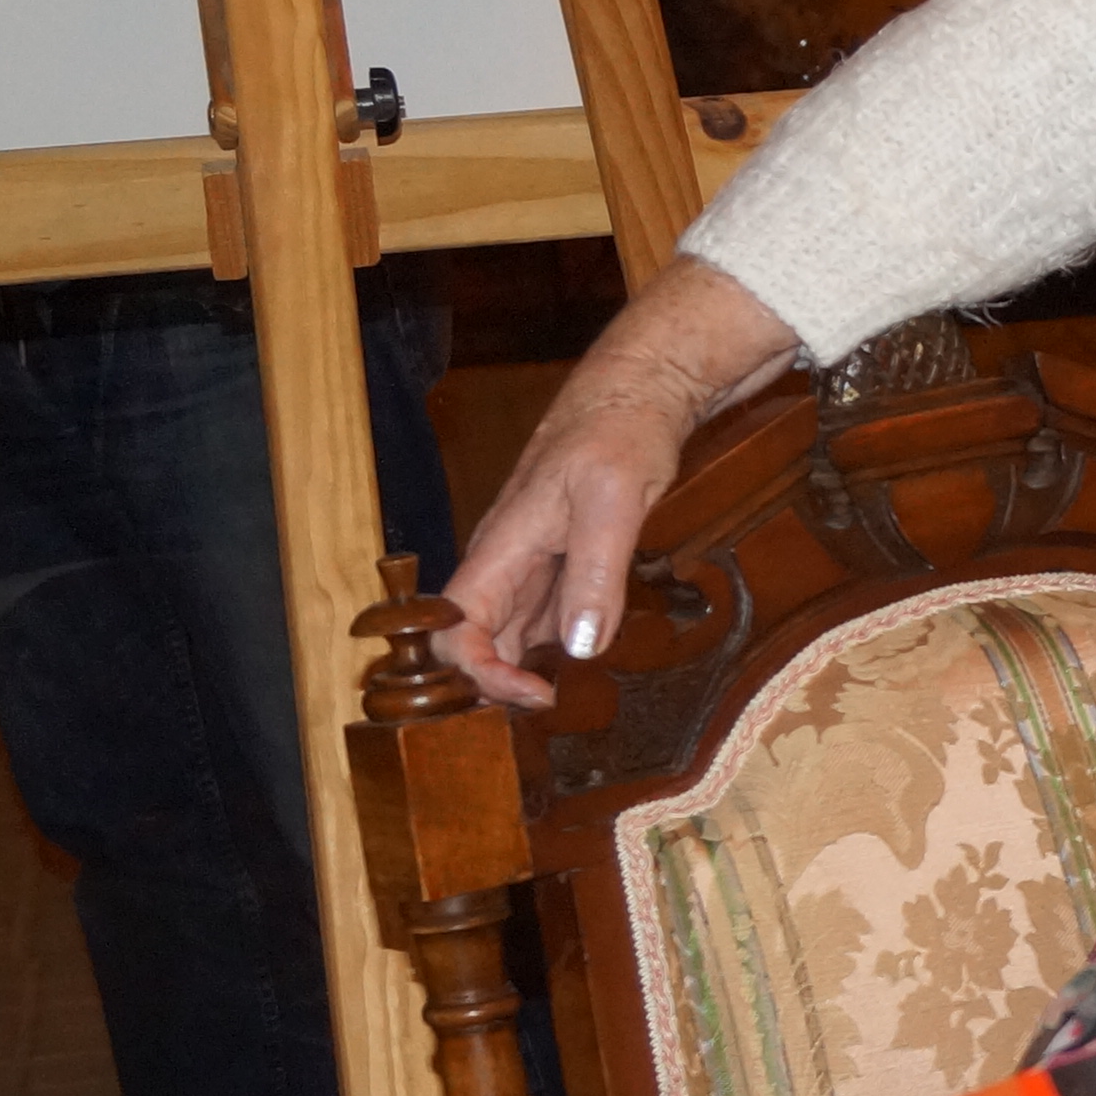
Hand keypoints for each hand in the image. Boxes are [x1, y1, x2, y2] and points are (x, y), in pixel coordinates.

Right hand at [438, 258, 801, 707]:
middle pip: (471, 639)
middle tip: (548, 704)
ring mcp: (531, 563)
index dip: (480, 671)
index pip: (455, 627)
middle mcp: (505, 561)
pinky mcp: (560, 562)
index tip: (536, 691)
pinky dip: (554, 646)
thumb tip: (579, 646)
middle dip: (495, 682)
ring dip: (521, 669)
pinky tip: (583, 659)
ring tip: (561, 696)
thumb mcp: (614, 500)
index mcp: (501, 546)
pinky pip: (541, 616)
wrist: (640, 391)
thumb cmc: (620, 433)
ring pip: (505, 633)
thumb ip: (596, 572)